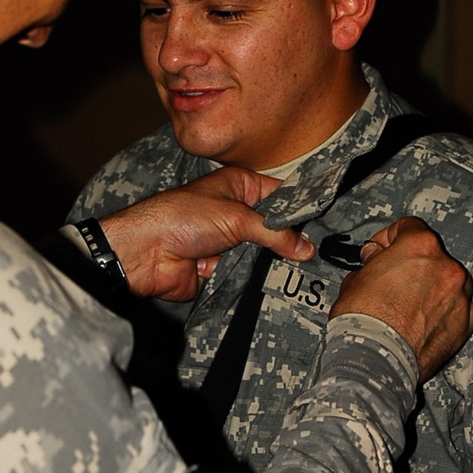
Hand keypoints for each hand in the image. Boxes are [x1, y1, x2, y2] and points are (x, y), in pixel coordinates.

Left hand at [99, 168, 314, 302]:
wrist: (145, 253)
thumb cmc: (182, 218)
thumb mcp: (236, 217)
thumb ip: (274, 233)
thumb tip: (306, 247)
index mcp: (239, 186)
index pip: (280, 194)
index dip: (301, 207)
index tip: (326, 221)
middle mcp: (236, 212)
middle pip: (274, 228)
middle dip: (289, 241)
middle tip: (317, 253)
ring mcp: (229, 242)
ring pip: (263, 254)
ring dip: (271, 262)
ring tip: (299, 272)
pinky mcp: (222, 269)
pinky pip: (247, 275)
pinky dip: (253, 279)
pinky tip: (273, 286)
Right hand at [329, 216, 472, 380]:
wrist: (376, 358)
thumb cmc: (363, 320)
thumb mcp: (355, 279)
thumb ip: (372, 263)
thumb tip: (376, 259)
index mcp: (420, 246)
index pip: (409, 227)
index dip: (389, 238)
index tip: (380, 251)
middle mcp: (446, 266)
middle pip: (432, 254)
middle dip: (412, 264)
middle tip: (391, 281)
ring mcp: (460, 295)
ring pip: (451, 280)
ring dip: (434, 286)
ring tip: (411, 305)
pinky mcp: (466, 323)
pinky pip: (465, 308)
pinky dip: (450, 310)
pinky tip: (430, 319)